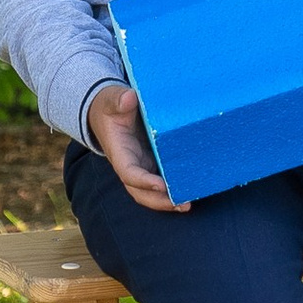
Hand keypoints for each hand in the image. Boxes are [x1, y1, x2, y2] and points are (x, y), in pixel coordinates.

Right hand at [87, 84, 185, 212]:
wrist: (111, 111)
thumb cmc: (111, 106)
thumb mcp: (112, 99)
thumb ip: (118, 100)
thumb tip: (128, 98)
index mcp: (119, 153)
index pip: (129, 173)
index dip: (144, 181)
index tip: (161, 185)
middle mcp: (130, 165)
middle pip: (141, 192)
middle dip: (159, 201)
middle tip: (182, 204)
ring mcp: (142, 166)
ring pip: (152, 192)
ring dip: (168, 201)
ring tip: (188, 204)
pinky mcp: (153, 163)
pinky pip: (162, 181)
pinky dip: (174, 189)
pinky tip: (192, 190)